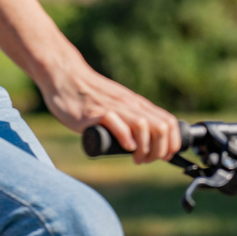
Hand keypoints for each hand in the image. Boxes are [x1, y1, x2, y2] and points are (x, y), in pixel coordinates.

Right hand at [39, 53, 180, 163]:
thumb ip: (129, 117)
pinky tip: (123, 147)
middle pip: (162, 127)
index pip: (169, 122)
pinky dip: (125, 138)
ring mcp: (112, 107)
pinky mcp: (95, 113)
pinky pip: (117, 123)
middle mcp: (128, 104)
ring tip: (135, 158)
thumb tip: (143, 140)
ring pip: (144, 126)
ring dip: (144, 149)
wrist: (64, 75)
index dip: (172, 143)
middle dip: (160, 151)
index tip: (164, 156)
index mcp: (136, 103)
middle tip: (145, 160)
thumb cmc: (87, 94)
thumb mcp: (116, 104)